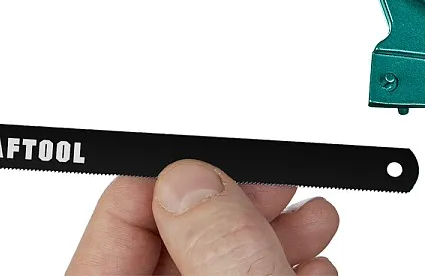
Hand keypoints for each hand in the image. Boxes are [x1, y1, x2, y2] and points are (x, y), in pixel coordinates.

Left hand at [66, 160, 339, 274]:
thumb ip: (215, 251)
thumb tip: (189, 184)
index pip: (113, 230)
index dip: (163, 184)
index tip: (213, 160)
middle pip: (167, 247)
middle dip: (230, 206)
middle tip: (272, 183)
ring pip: (211, 269)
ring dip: (263, 237)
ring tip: (311, 219)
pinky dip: (273, 271)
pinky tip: (311, 264)